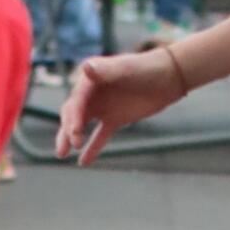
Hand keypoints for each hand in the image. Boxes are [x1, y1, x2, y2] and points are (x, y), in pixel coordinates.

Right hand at [56, 46, 187, 167]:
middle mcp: (91, 94)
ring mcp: (102, 108)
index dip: (73, 117)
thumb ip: (105, 70)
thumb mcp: (126, 69)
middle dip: (69, 130)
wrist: (168, 78)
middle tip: (72, 145)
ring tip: (62, 154)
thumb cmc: (145, 68)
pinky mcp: (114, 120)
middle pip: (73, 114)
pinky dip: (92, 148)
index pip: (76, 101)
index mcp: (90, 80)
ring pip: (80, 126)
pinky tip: (83, 162)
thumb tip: (85, 67)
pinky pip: (99, 136)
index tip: (75, 133)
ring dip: (71, 139)